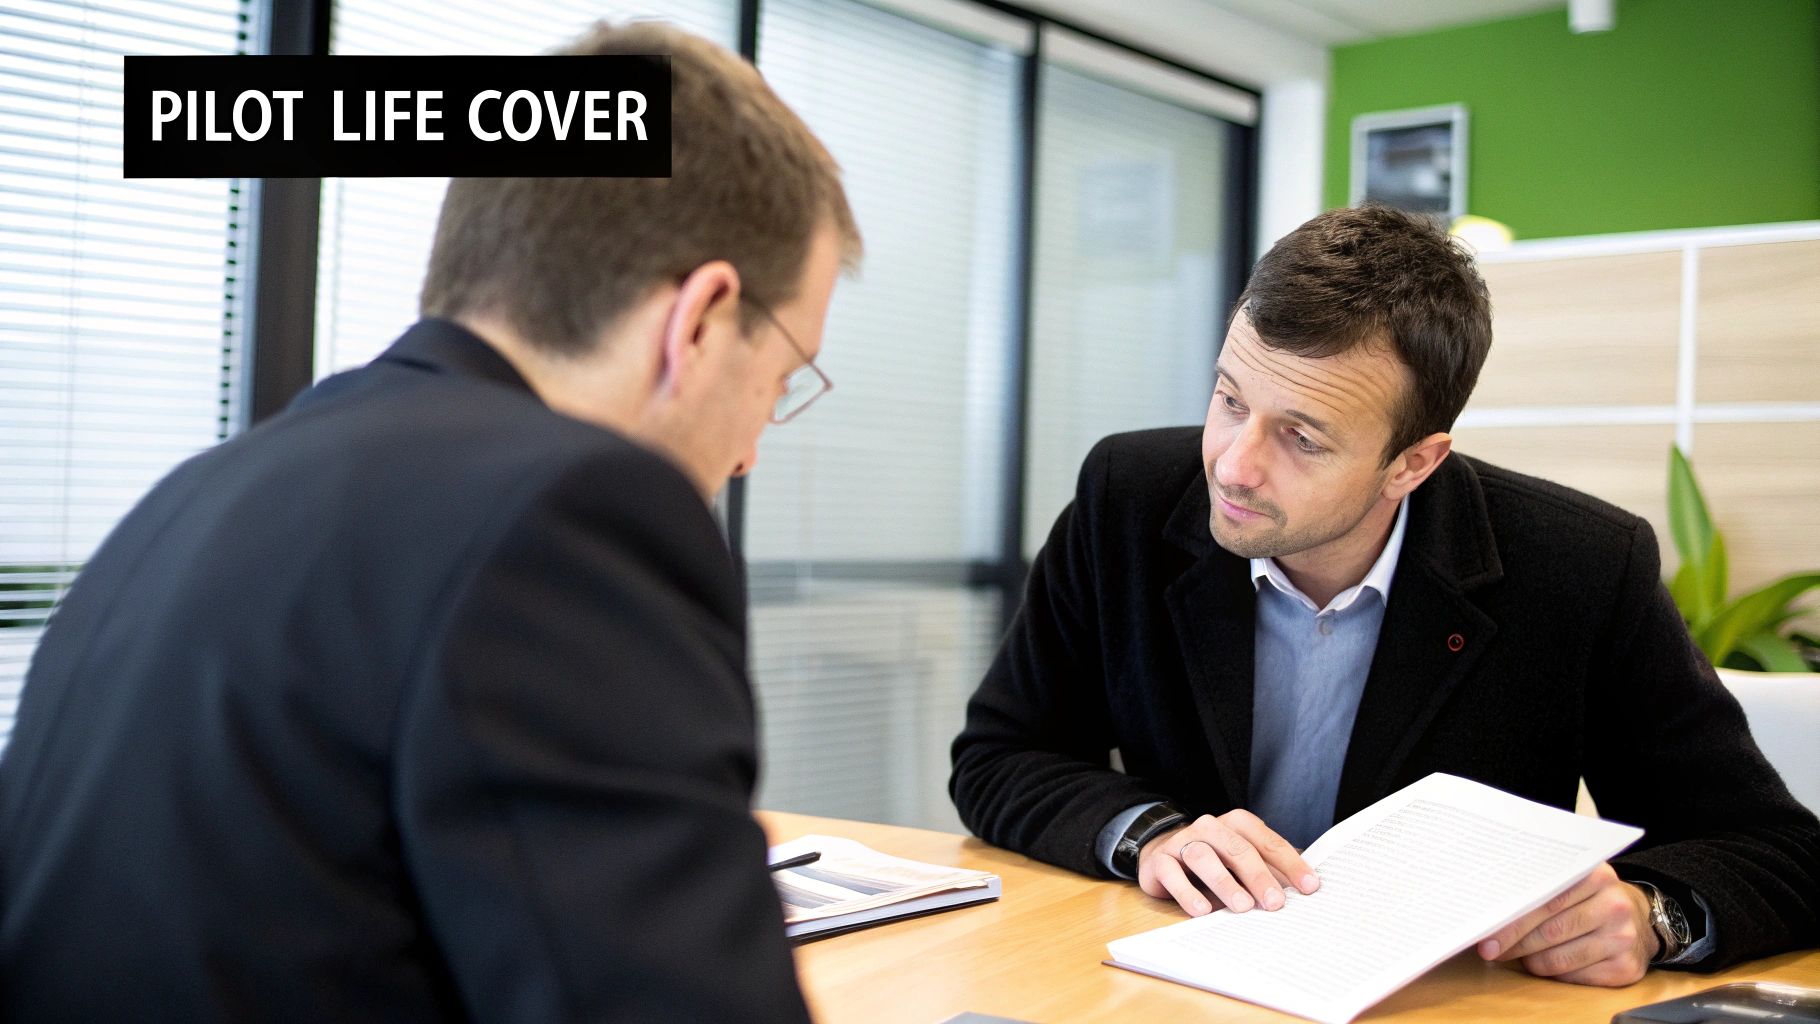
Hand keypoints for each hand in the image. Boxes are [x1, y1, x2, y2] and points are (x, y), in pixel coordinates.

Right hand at [1136, 809, 1317, 916]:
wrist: (1163, 855)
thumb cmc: (1216, 862)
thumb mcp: (1244, 863)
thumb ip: (1271, 872)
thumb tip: (1307, 892)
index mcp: (1237, 823)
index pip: (1268, 842)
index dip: (1291, 864)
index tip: (1310, 887)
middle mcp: (1210, 827)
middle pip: (1237, 849)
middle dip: (1259, 876)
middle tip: (1275, 903)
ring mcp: (1183, 841)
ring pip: (1203, 857)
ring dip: (1224, 883)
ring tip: (1242, 907)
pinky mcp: (1159, 860)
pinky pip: (1172, 874)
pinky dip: (1188, 892)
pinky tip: (1203, 910)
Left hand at [1476, 862, 1657, 986]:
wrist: (1639, 919)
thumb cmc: (1591, 899)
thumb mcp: (1573, 882)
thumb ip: (1540, 888)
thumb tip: (1492, 910)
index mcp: (1596, 876)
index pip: (1544, 901)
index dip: (1511, 921)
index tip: (1486, 933)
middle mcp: (1614, 905)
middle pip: (1549, 932)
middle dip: (1514, 944)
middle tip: (1491, 950)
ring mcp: (1622, 938)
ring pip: (1558, 959)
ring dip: (1532, 961)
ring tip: (1521, 955)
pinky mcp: (1626, 967)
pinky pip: (1574, 977)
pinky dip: (1555, 973)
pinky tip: (1549, 963)